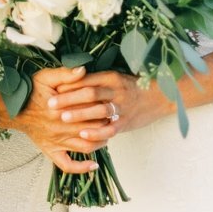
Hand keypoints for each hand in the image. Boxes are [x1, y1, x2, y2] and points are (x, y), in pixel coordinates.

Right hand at [0, 66, 112, 174]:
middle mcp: (60, 129)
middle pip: (92, 129)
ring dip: (100, 142)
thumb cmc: (30, 92)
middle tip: (113, 118)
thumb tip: (83, 70)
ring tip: (107, 135)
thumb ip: (65, 73)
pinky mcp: (51, 151)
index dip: (104, 109)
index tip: (110, 104)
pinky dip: (81, 168)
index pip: (90, 112)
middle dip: (105, 125)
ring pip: (85, 147)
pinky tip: (94, 165)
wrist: (12, 110)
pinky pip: (67, 165)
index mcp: (61, 110)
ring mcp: (56, 142)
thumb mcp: (45, 77)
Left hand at [48, 70, 172, 136]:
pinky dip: (96, 132)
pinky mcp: (126, 122)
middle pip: (89, 93)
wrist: (161, 97)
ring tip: (62, 117)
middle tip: (50, 103)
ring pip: (98, 110)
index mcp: (111, 77)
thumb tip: (72, 80)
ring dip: (79, 114)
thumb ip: (97, 80)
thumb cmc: (133, 87)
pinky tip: (83, 134)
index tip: (51, 88)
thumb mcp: (116, 78)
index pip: (86, 79)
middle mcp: (116, 90)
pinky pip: (110, 128)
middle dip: (68, 98)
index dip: (68, 84)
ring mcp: (123, 107)